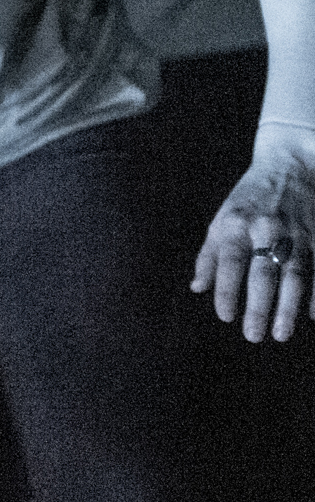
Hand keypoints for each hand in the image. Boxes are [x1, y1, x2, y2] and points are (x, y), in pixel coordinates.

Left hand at [193, 127, 314, 340]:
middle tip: (253, 336)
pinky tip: (314, 315)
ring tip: (282, 333)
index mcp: (237, 223)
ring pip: (296, 274)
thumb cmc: (250, 200)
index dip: (226, 290)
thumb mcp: (222, 219)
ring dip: (289, 307)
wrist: (291, 165)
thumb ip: (210, 255)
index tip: (225, 317)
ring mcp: (298, 232)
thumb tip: (198, 288)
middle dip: (258, 307)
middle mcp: (267, 228)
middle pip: (263, 272)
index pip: (229, 261)